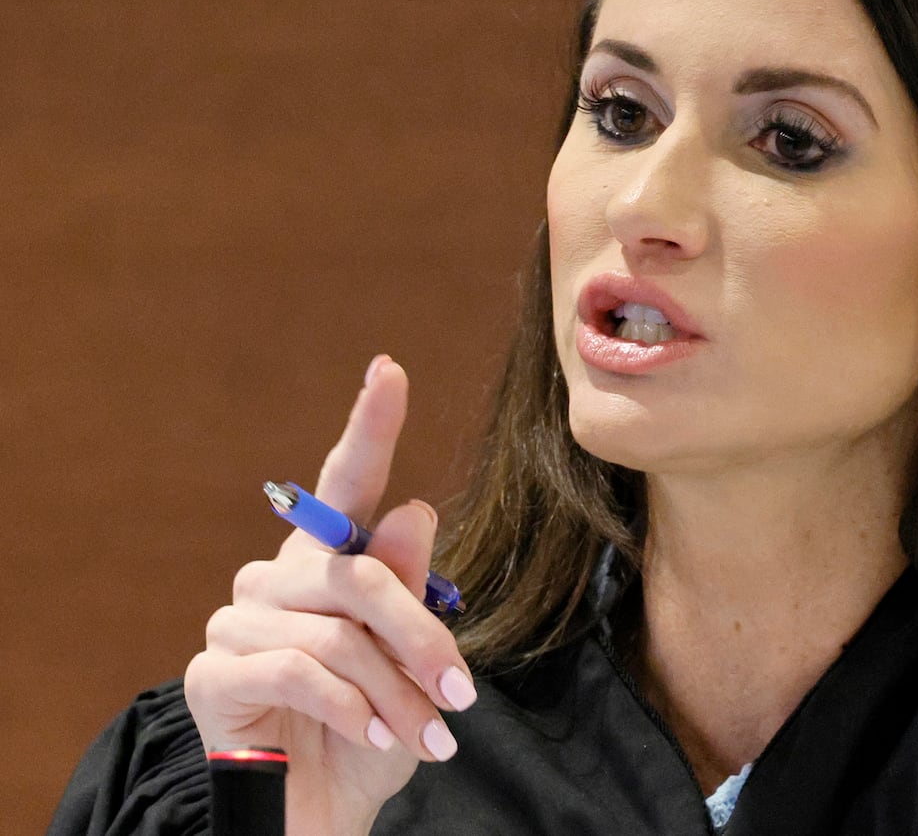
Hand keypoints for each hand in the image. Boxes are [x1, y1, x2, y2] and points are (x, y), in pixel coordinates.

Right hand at [184, 356, 476, 835]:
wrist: (322, 810)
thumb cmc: (373, 728)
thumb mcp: (412, 663)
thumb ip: (410, 590)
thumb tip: (414, 509)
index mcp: (330, 561)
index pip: (346, 482)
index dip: (369, 424)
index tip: (389, 368)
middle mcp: (278, 575)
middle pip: (361, 574)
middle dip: (422, 635)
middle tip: (462, 694)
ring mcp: (238, 618)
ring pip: (336, 630)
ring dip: (394, 690)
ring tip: (429, 735)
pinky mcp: (212, 670)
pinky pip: (294, 669)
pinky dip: (345, 704)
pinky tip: (370, 733)